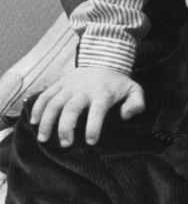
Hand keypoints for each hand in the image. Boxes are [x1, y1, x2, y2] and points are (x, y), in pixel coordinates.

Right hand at [29, 67, 144, 146]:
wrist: (104, 59)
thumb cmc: (118, 82)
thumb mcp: (134, 89)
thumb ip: (137, 103)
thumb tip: (126, 116)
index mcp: (103, 93)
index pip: (98, 111)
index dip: (94, 126)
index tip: (90, 141)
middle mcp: (84, 89)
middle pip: (71, 108)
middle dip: (66, 127)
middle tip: (65, 144)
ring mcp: (69, 86)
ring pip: (53, 103)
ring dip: (47, 121)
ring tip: (43, 139)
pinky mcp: (59, 83)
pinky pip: (45, 95)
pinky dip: (37, 108)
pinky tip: (34, 122)